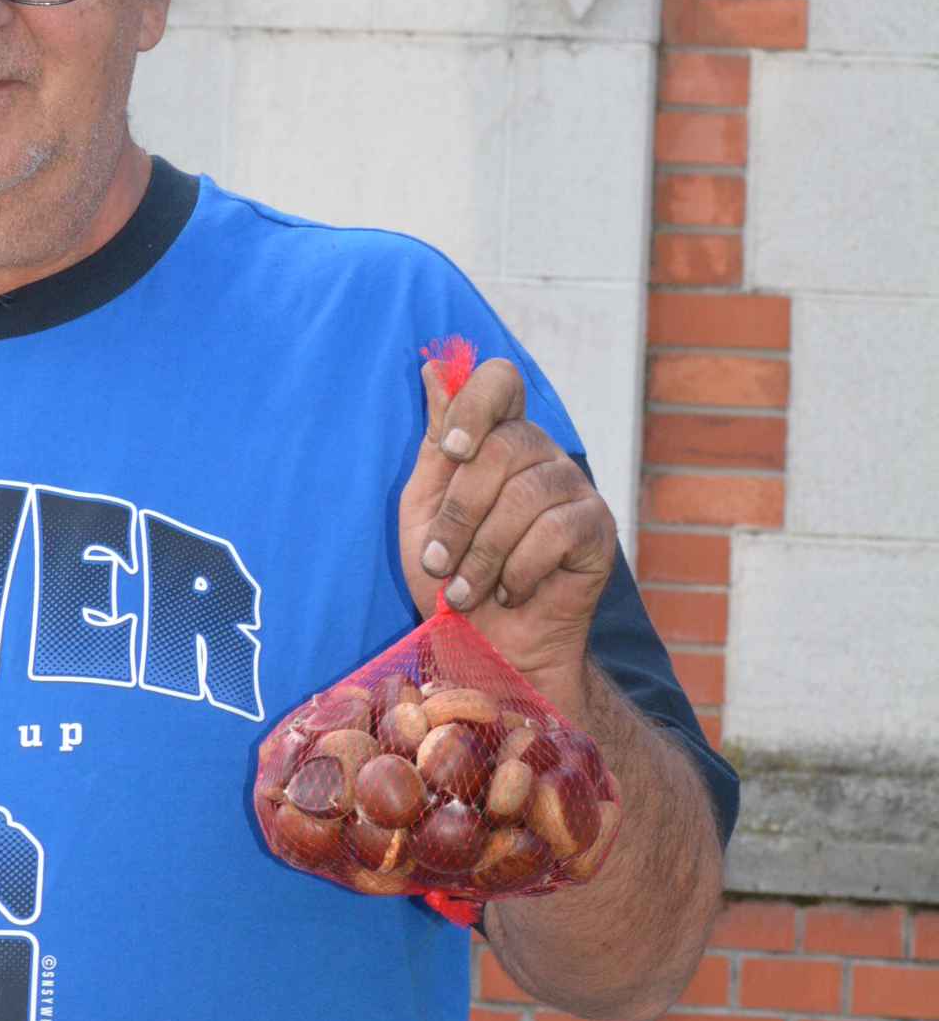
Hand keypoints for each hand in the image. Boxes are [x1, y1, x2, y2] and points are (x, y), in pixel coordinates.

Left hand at [398, 355, 616, 700]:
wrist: (486, 652)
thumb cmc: (450, 582)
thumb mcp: (422, 512)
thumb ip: (434, 446)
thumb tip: (433, 368)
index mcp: (497, 441)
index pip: (500, 381)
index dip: (477, 402)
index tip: (452, 450)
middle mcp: (541, 455)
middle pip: (505, 445)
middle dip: (460, 514)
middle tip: (439, 565)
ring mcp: (575, 489)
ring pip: (527, 494)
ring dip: (483, 553)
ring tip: (465, 593)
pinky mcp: (598, 529)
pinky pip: (556, 531)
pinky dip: (519, 571)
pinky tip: (509, 594)